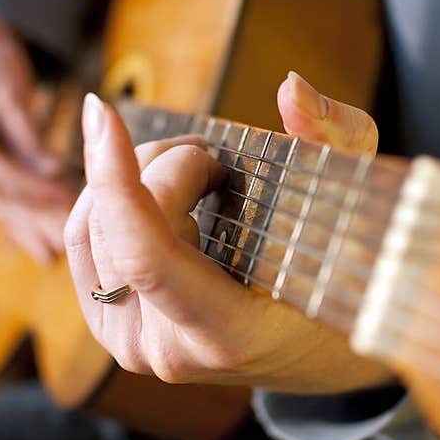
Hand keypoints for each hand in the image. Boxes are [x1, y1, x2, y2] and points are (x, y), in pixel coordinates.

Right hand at [0, 10, 74, 262]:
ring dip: (33, 228)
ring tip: (62, 254)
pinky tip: (44, 249)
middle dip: (37, 219)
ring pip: (0, 205)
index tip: (68, 203)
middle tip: (73, 243)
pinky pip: (0, 200)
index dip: (34, 191)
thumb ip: (29, 138)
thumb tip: (52, 175)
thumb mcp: (12, 92)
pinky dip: (24, 219)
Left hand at [63, 72, 392, 392]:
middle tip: (215, 158)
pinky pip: (85, 241)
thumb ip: (333, 139)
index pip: (145, 255)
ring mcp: (131, 344)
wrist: (316, 351)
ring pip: (91, 228)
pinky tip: (169, 203)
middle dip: (161, 164)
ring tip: (195, 173)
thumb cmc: (340, 279)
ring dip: (135, 178)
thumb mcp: (354, 204)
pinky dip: (118, 201)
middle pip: (119, 226)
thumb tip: (290, 88)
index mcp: (226, 333)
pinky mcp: (110, 325)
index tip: (102, 111)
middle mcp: (165, 351)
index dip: (117, 178)